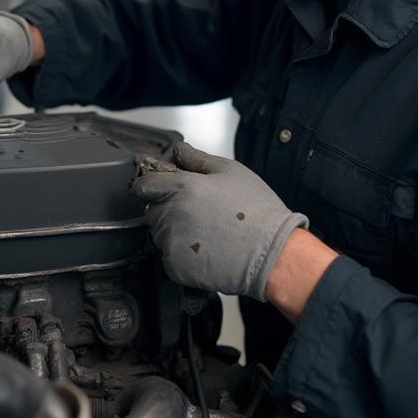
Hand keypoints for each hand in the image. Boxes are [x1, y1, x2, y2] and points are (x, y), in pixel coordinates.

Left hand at [133, 142, 308, 300]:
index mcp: (182, 187)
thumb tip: (179, 150)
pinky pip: (169, 259)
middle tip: (199, 215)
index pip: (144, 185)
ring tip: (208, 234)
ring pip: (160, 235)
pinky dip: (182, 257)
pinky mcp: (176, 268)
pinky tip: (207, 252)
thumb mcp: (231, 172)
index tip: (161, 191)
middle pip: (152, 210)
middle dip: (168, 210)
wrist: (273, 254)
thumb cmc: (257, 212)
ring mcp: (171, 243)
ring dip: (176, 234)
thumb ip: (198, 160)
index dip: (153, 186)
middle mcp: (172, 214)